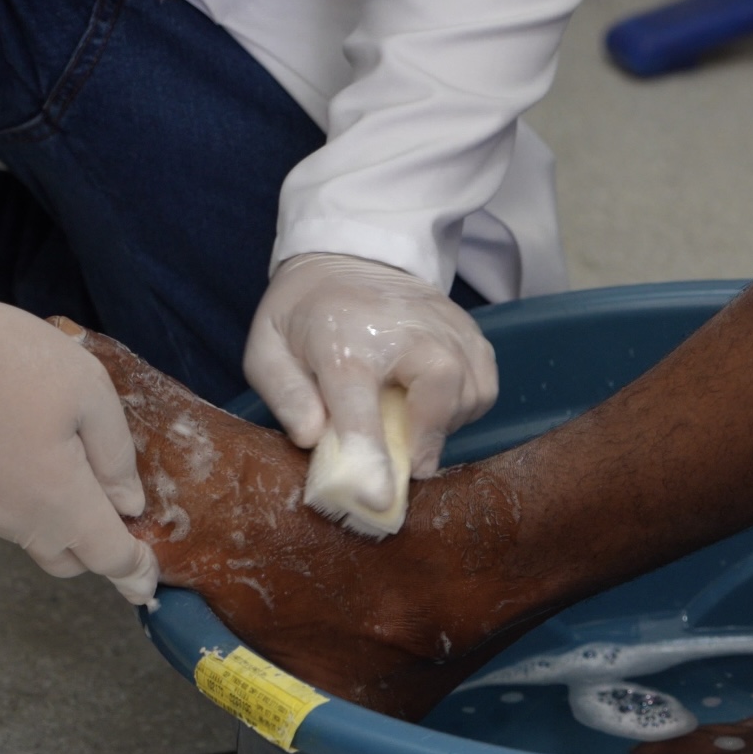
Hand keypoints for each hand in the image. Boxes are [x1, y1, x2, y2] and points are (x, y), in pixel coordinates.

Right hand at [0, 274, 158, 603]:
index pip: (106, 557)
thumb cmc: (12, 360)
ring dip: (58, 525)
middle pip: (66, 559)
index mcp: (58, 500)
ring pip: (31, 538)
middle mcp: (15, 520)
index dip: (135, 572)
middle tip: (117, 522)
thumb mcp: (89, 393)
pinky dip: (24, 505)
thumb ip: (115, 457)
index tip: (150, 583)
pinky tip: (29, 462)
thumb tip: (128, 504)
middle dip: (96, 551)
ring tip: (73, 477)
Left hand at [244, 253, 497, 486]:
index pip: (359, 406)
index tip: (378, 497)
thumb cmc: (304, 314)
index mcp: (343, 342)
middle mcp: (402, 329)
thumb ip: (284, 394)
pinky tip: (438, 404)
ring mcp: (443, 325)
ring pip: (471, 388)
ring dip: (448, 422)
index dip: (369, 454)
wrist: (348, 257)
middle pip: (441, 385)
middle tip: (410, 462)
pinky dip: (468, 403)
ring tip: (416, 424)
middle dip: (431, 435)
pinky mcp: (469, 328)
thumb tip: (311, 438)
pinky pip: (486, 381)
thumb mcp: (267, 348)